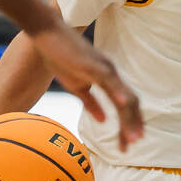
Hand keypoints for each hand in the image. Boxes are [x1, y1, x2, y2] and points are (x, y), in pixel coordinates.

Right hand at [30, 23, 142, 150]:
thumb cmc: (60, 57)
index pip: (124, 106)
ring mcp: (104, 68)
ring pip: (123, 96)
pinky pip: (109, 80)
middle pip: (129, 104)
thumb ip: (91, 103)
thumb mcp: (76, 85)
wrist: (47, 33)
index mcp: (108, 80)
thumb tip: (103, 122)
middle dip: (132, 126)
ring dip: (130, 118)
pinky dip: (118, 93)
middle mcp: (112, 74)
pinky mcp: (93, 64)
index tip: (126, 145)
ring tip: (133, 137)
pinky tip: (122, 105)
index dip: (128, 125)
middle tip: (132, 146)